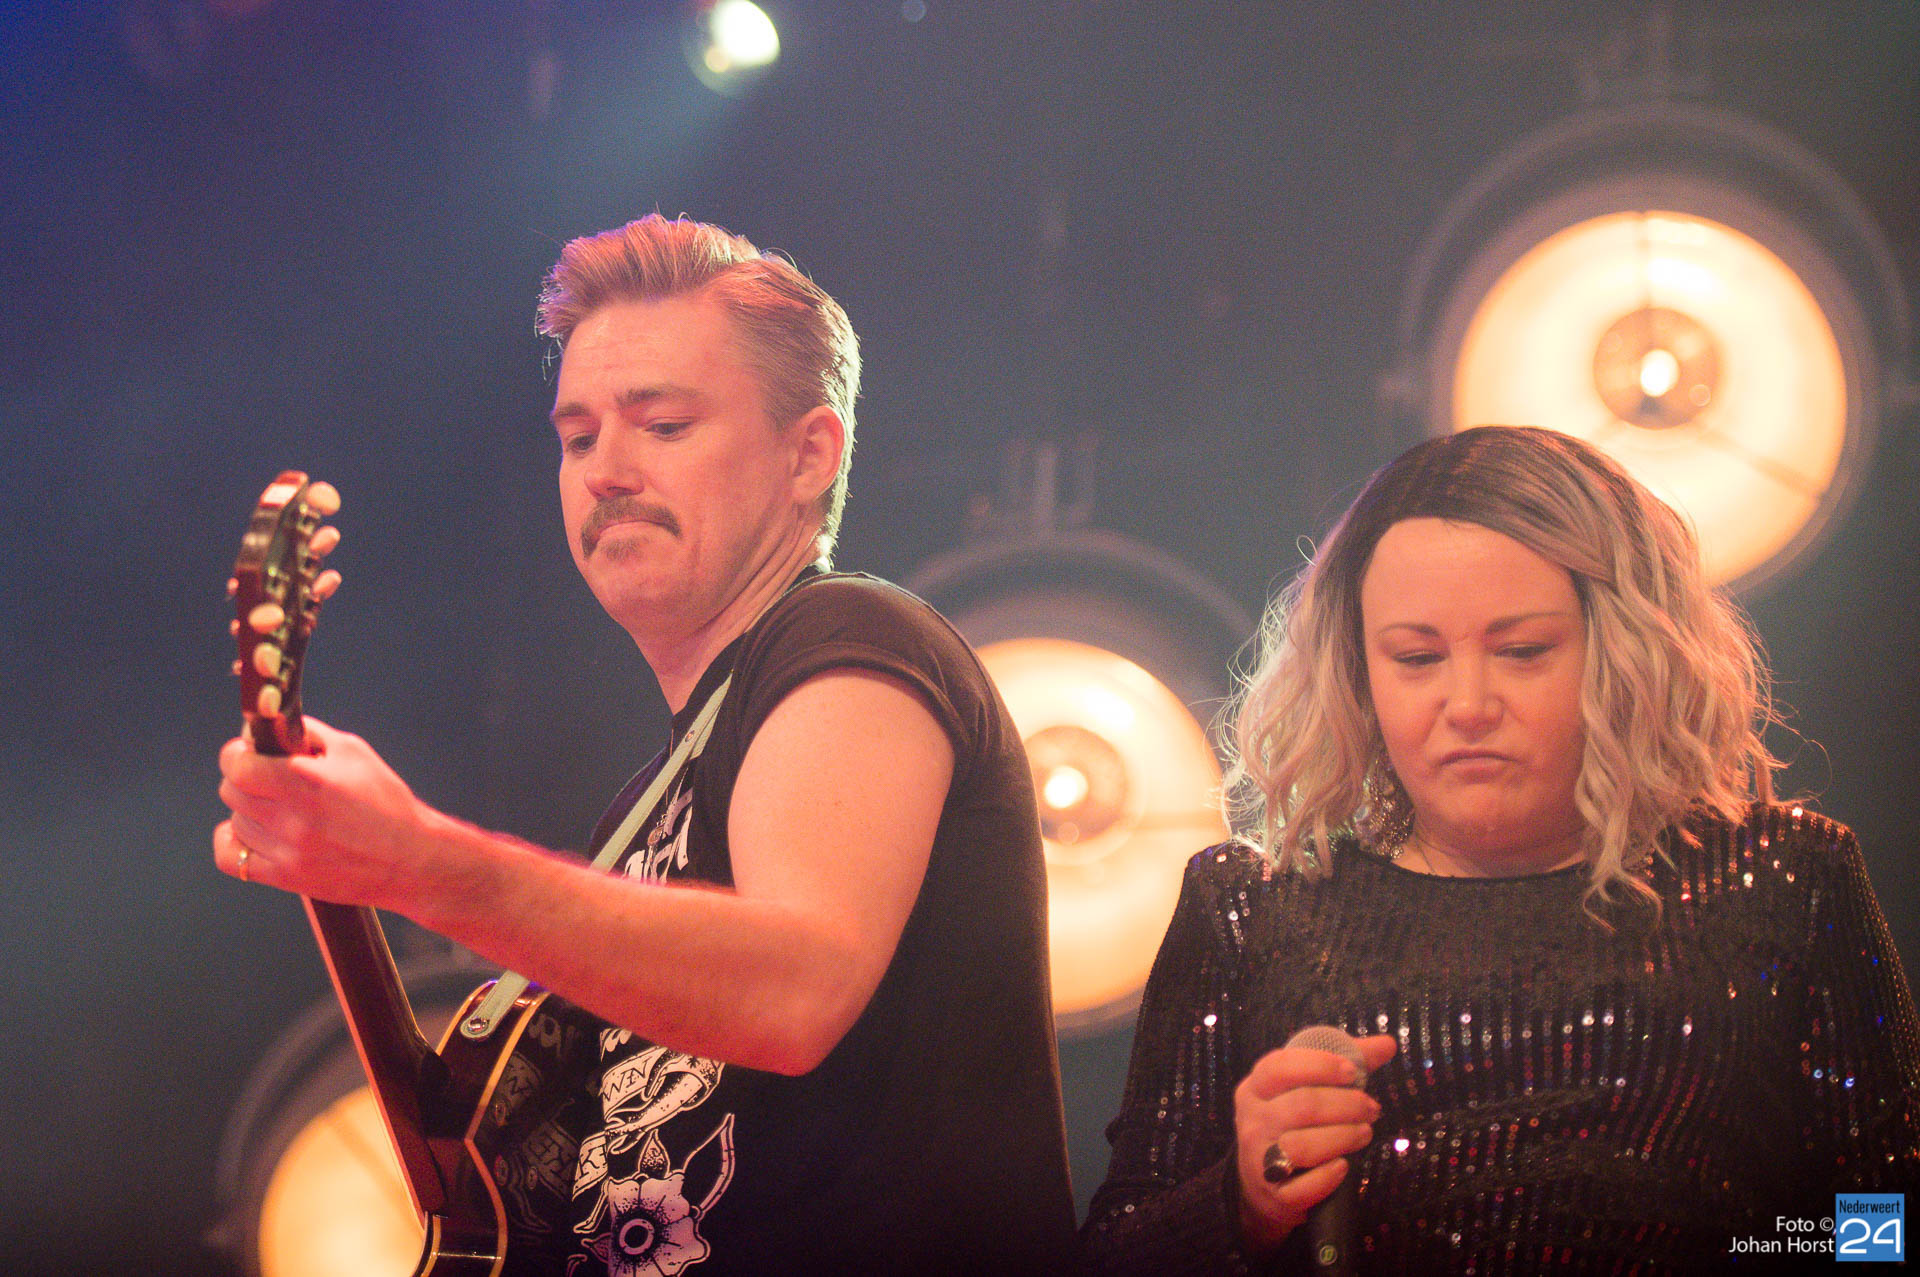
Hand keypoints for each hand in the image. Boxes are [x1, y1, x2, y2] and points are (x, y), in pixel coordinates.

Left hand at [214, 717, 436, 909]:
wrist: (411, 858)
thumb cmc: (387, 803)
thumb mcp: (355, 753)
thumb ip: (309, 735)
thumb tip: (270, 727)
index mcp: (310, 780)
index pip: (238, 764)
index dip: (238, 753)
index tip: (248, 752)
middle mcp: (295, 817)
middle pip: (231, 790)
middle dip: (246, 777)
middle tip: (268, 777)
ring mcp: (288, 850)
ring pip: (235, 820)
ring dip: (250, 809)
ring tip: (279, 808)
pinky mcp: (285, 877)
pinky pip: (230, 858)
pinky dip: (233, 842)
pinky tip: (254, 833)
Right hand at [1232, 1033, 1397, 1251]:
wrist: (1263, 1185)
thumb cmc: (1293, 1125)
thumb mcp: (1307, 1090)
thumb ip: (1345, 1064)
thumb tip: (1387, 1043)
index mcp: (1256, 1088)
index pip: (1279, 1066)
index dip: (1319, 1066)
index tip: (1353, 1072)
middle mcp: (1252, 1120)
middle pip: (1302, 1106)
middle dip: (1347, 1105)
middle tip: (1372, 1108)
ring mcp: (1257, 1158)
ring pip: (1301, 1146)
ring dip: (1343, 1138)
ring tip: (1364, 1133)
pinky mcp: (1272, 1194)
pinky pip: (1302, 1188)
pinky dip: (1328, 1177)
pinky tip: (1343, 1166)